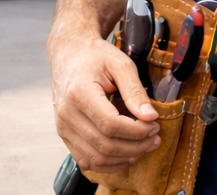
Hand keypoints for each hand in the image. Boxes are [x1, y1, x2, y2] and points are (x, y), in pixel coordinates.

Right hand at [49, 27, 159, 173]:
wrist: (68, 53)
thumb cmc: (94, 56)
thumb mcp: (120, 64)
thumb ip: (135, 90)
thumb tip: (150, 116)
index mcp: (79, 92)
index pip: (111, 125)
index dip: (137, 131)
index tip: (154, 126)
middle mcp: (67, 113)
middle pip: (105, 145)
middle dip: (136, 147)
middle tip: (154, 138)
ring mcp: (62, 126)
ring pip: (96, 158)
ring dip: (124, 158)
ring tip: (142, 147)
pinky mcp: (63, 134)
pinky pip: (85, 160)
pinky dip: (107, 164)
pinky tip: (124, 155)